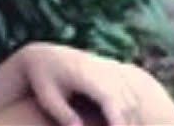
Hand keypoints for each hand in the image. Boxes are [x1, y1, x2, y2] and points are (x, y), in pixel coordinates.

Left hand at [20, 42, 146, 125]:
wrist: (43, 54)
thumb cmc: (42, 78)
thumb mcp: (47, 97)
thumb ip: (63, 114)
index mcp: (86, 75)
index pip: (110, 99)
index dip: (117, 120)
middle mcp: (101, 70)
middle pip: (126, 101)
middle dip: (128, 124)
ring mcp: (107, 69)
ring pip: (131, 98)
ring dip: (131, 119)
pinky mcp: (110, 71)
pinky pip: (129, 92)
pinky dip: (130, 110)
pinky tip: (122, 123)